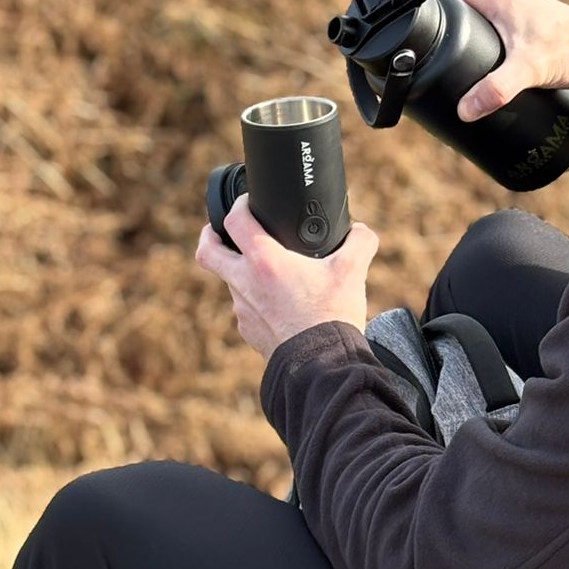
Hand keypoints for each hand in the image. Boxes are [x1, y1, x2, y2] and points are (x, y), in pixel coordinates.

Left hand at [196, 194, 379, 357]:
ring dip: (242, 273)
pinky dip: (256, 300)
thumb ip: (360, 242)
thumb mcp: (352, 271)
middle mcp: (244, 284)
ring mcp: (243, 310)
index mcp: (264, 262)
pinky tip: (280, 304)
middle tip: (221, 230)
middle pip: (208, 252)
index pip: (234, 220)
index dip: (238, 204)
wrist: (321, 366)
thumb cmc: (331, 317)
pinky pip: (245, 308)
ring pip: (230, 282)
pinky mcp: (249, 332)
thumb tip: (360, 232)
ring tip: (270, 273)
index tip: (249, 202)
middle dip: (210, 236)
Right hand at [428, 0, 568, 121]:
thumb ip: (496, 90)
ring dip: (460, 32)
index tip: (405, 20)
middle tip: (421, 49)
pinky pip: (492, 24)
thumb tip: (464, 111)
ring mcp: (517, 7)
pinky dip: (479, 38)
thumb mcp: (529, 71)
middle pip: (457, 2)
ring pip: (475, 15)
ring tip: (443, 59)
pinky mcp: (527, 22)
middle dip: (438, 22)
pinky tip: (478, 62)